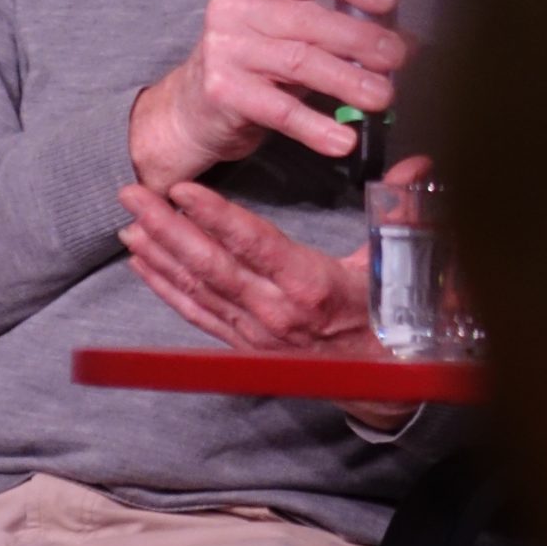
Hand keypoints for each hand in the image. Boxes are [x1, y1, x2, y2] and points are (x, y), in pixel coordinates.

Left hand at [118, 155, 433, 421]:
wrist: (383, 380)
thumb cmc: (388, 317)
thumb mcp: (399, 262)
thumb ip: (404, 210)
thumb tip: (418, 165)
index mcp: (309, 286)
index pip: (252, 244)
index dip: (214, 215)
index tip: (183, 188)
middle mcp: (274, 311)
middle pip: (209, 264)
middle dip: (165, 226)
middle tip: (132, 192)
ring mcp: (254, 332)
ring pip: (196, 288)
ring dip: (157, 254)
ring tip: (128, 221)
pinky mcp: (244, 345)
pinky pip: (196, 314)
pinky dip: (165, 287)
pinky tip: (142, 264)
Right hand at [128, 0, 406, 187]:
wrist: (188, 110)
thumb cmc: (250, 66)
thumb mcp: (287, 36)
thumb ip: (336, 31)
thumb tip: (406, 40)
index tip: (390, 1)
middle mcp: (235, 8)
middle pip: (311, 21)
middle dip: (362, 40)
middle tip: (398, 57)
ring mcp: (225, 48)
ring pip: (300, 62)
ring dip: (348, 81)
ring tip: (383, 97)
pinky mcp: (222, 90)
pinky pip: (280, 109)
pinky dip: (316, 126)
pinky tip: (343, 139)